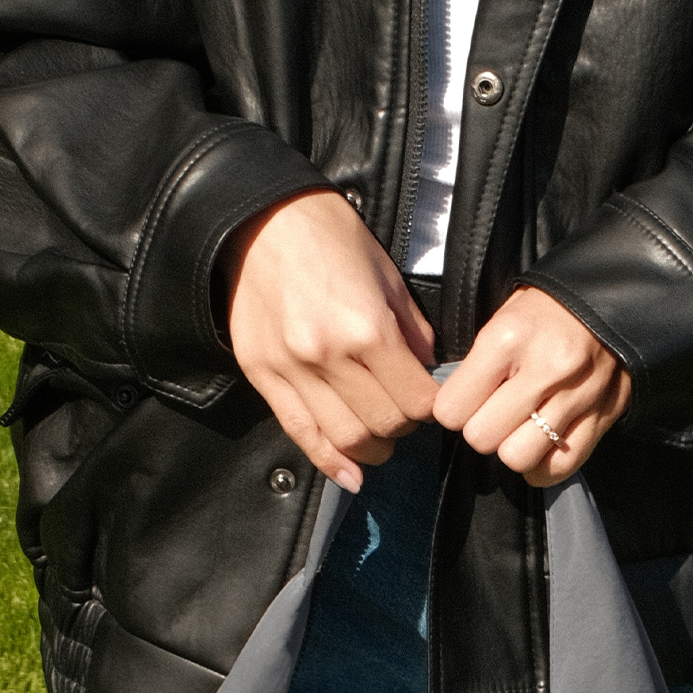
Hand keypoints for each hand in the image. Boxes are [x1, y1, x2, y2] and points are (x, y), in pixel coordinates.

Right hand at [224, 190, 436, 492]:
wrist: (260, 217)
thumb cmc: (329, 235)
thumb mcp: (387, 276)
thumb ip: (411, 333)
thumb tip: (428, 375)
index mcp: (367, 329)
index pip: (416, 401)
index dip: (432, 408)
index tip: (432, 401)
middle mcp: (328, 357)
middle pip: (383, 426)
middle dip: (404, 428)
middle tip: (406, 414)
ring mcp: (292, 370)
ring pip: (346, 440)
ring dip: (373, 450)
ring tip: (381, 439)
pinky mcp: (264, 375)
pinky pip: (301, 434)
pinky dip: (330, 462)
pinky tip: (350, 475)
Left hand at [432, 288, 629, 487]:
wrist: (618, 297)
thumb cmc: (549, 309)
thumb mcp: (504, 318)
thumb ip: (480, 366)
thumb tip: (454, 411)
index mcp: (509, 338)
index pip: (452, 409)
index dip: (453, 410)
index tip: (465, 400)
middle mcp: (545, 369)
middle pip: (483, 438)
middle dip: (482, 431)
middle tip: (494, 412)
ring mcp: (577, 396)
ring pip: (519, 457)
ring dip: (513, 448)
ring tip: (520, 426)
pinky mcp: (604, 415)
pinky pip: (559, 467)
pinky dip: (543, 464)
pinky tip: (541, 445)